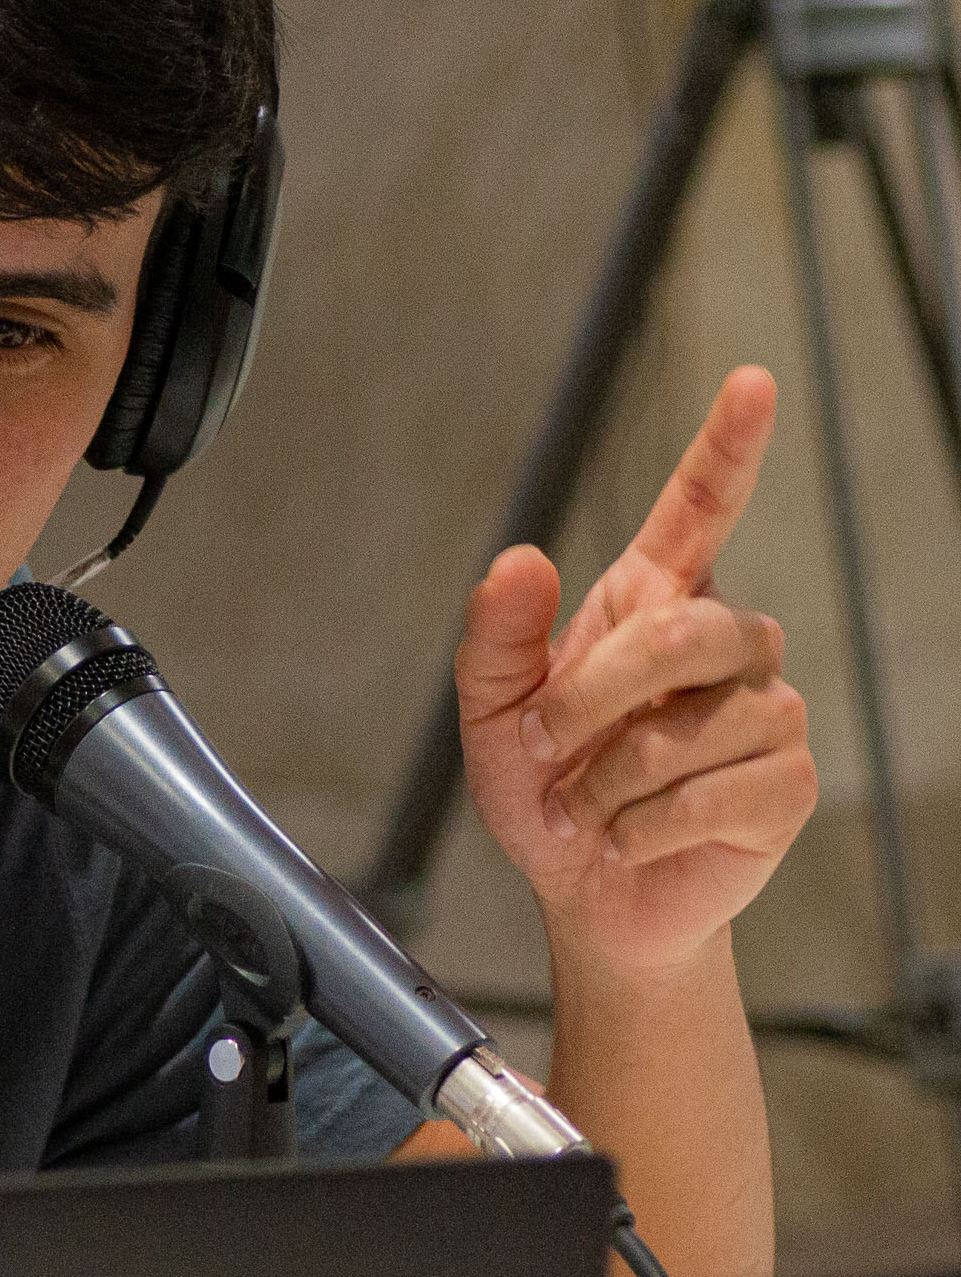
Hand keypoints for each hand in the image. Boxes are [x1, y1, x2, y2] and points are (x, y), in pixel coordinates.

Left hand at [455, 367, 817, 978]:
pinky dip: (648, 827)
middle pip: (682, 632)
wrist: (587, 893)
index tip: (751, 383)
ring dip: (612, 781)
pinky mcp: (786, 786)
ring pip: (691, 726)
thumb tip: (521, 559)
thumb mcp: (490, 712)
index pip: (700, 508)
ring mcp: (765, 712)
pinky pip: (717, 793)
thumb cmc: (546, 791)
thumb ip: (495, 637)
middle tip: (547, 751)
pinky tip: (636, 836)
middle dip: (593, 698)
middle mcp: (721, 644)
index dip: (726, 446)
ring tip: (594, 806)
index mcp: (650, 604)